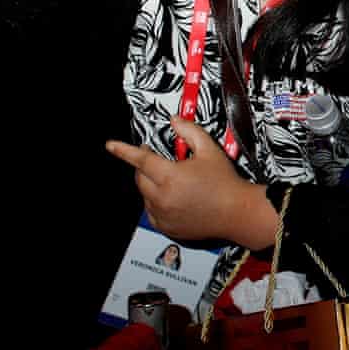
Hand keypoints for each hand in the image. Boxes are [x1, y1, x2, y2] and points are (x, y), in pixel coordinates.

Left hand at [106, 118, 275, 249]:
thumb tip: (174, 120)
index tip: (111, 145)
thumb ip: (189, 131)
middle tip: (161, 161)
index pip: (140, 160)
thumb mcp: (209, 150)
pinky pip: (151, 211)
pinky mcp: (167, 228)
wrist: (237, 212)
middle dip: (145, 167)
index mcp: (171, 177)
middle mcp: (163, 198)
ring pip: (145, 195)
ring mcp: (163, 215)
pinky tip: (173, 197)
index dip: (123, 150)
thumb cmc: (225, 182)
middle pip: (140, 178)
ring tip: (174, 182)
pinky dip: (156, 202)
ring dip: (151, 185)